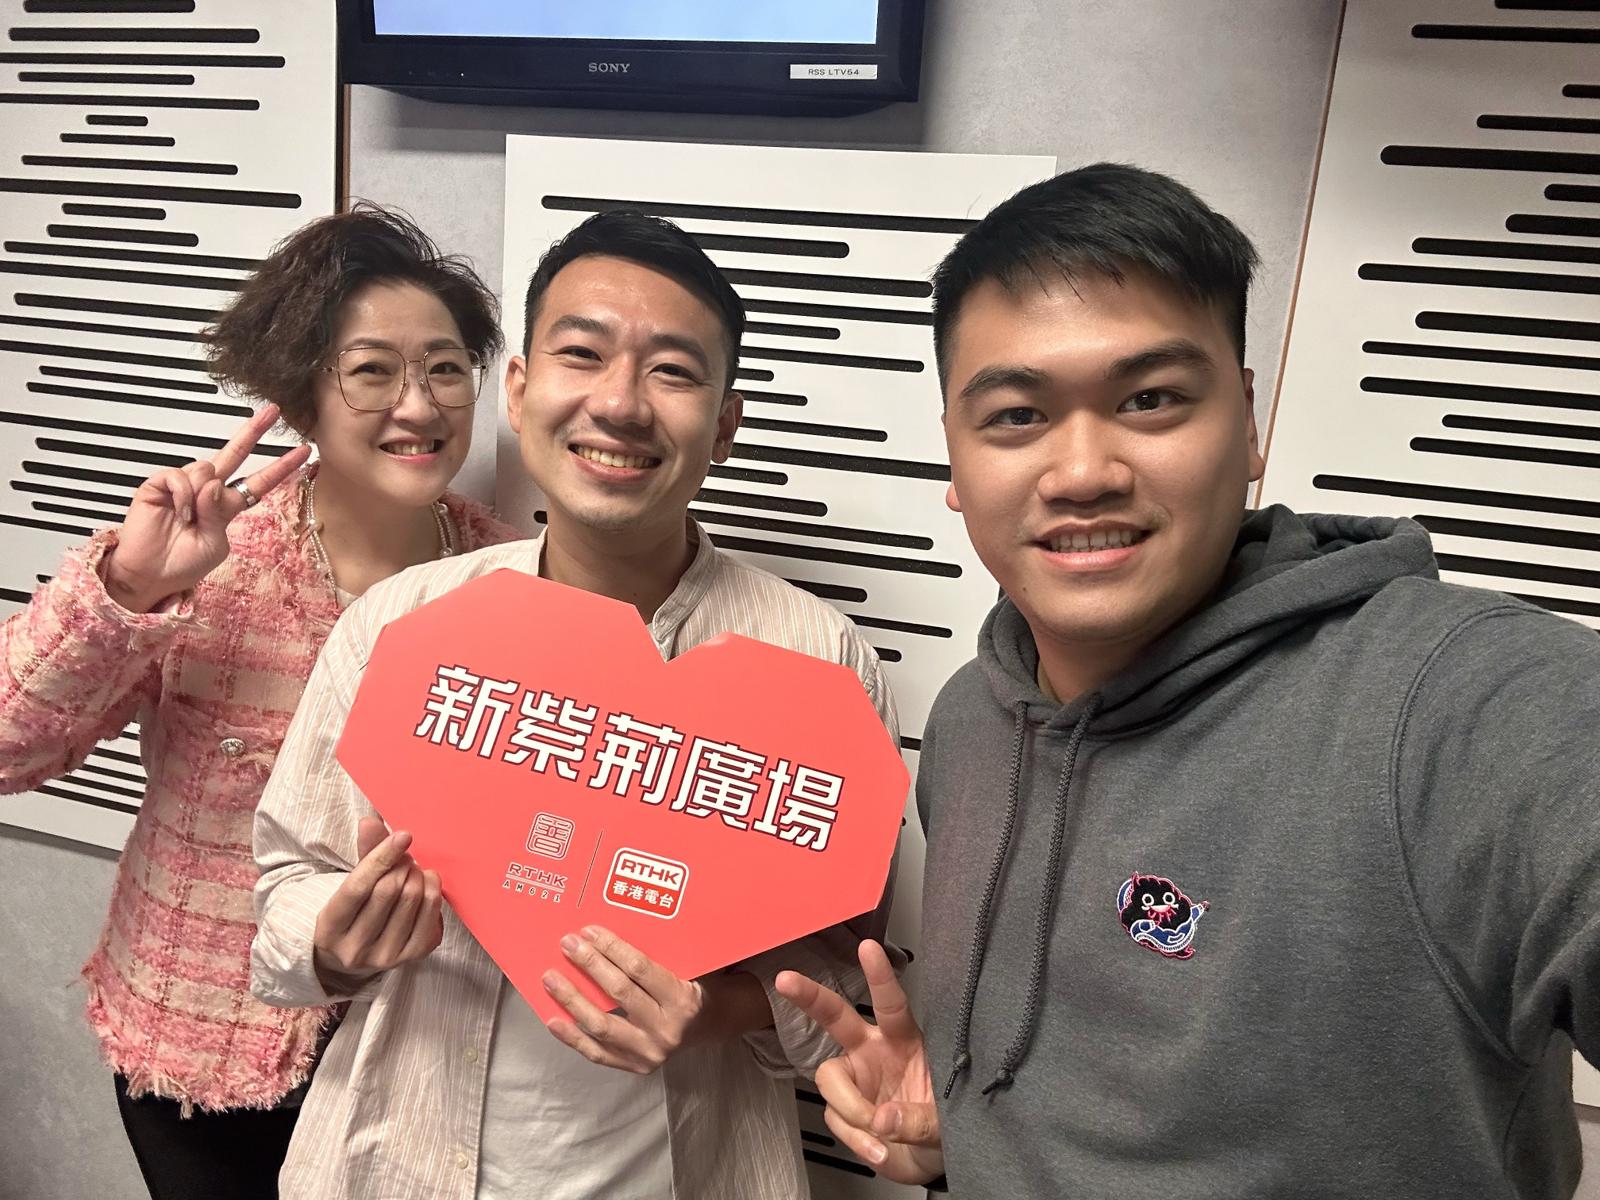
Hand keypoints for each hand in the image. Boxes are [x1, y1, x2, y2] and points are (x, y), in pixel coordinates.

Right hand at [103, 403, 310, 611]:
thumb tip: (212, 484)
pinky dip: (183, 495)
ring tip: (189, 519)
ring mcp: (184, 486)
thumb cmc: (182, 565)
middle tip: (272, 411)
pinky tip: (178, 513)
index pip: (258, 482)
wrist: (149, 576)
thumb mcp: (215, 544)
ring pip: (206, 468)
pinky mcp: (160, 484)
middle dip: (254, 431)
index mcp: (225, 506)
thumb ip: (220, 514)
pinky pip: (180, 476)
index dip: (280, 467)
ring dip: (201, 496)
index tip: (302, 452)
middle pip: (235, 454)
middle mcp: (207, 491)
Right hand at [312, 817, 442, 992]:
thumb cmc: (356, 909)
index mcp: (329, 928)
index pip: (358, 886)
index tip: (403, 835)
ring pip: (412, 900)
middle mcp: (354, 949)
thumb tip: (370, 822)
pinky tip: (427, 885)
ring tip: (414, 870)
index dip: (382, 856)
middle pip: (389, 891)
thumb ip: (364, 853)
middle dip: (402, 864)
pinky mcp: (410, 958)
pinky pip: (432, 917)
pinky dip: (434, 893)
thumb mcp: (351, 884)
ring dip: (418, 875)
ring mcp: (383, 957)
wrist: (358, 951)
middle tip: (405, 857)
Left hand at [542, 926, 707, 1073]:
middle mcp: (666, 1028)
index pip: (639, 969)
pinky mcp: (635, 1066)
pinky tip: (553, 1020)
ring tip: (551, 979)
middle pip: (618, 992)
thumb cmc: (694, 987)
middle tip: (568, 944)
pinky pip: (597, 1053)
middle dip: (589, 964)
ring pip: (601, 1025)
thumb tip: (607, 935)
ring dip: (572, 999)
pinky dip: (572, 1037)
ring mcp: (649, 1052)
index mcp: (681, 999)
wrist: (710, 1025)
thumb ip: (657, 955)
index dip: (611, 948)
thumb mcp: (687, 967)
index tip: (589, 931)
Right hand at [775, 940, 942, 1184]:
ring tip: (879, 1135)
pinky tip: (877, 1149)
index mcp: (904, 1041)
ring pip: (830, 1080)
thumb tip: (882, 1119)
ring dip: (851, 1109)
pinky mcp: (844, 1110)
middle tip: (785, 980)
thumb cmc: (945, 1125)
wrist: (933, 1161)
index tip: (867, 948)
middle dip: (810, 997)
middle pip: (836, 1018)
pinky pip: (836, 1118)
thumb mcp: (946, 1122)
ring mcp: (856, 1079)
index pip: (891, 1004)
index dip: (878, 976)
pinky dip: (856, 1139)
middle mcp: (874, 1052)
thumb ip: (917, 1120)